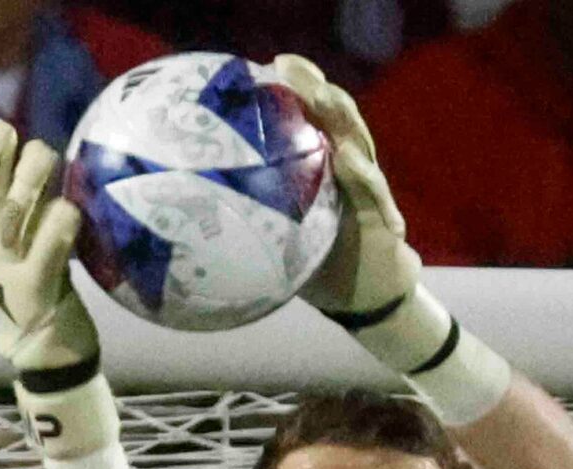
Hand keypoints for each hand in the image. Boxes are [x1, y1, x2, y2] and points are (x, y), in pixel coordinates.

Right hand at [0, 120, 98, 376]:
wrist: (43, 351)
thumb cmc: (42, 286)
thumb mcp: (24, 242)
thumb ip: (22, 205)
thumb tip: (31, 153)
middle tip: (12, 131)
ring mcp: (11, 271)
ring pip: (10, 219)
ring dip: (26, 182)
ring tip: (45, 153)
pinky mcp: (37, 290)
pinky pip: (44, 253)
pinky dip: (56, 227)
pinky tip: (69, 207)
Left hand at [267, 54, 420, 322]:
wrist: (363, 298)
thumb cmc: (315, 267)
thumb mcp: (275, 239)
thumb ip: (248, 219)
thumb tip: (191, 216)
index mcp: (319, 168)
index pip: (306, 118)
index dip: (291, 90)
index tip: (263, 66)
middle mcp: (345, 168)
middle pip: (334, 118)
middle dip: (313, 89)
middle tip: (287, 67)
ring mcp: (366, 188)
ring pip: (357, 142)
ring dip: (340, 117)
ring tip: (323, 96)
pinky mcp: (381, 214)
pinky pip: (371, 191)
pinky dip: (360, 175)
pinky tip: (347, 160)